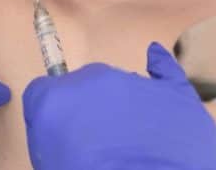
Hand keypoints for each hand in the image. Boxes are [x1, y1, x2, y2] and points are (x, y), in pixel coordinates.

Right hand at [23, 42, 215, 169]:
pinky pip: (164, 70)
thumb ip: (48, 139)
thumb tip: (59, 137)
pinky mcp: (174, 94)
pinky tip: (154, 56)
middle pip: (82, 87)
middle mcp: (93, 81)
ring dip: (120, 109)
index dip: (49, 118)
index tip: (57, 139)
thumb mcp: (49, 164)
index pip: (41, 93)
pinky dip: (159, 64)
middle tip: (94, 148)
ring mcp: (136, 84)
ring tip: (130, 145)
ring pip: (120, 88)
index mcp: (56, 99)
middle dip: (86, 111)